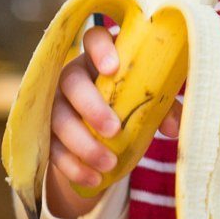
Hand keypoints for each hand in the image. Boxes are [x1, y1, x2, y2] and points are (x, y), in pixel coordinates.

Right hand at [44, 26, 180, 218]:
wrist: (105, 131)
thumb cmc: (132, 101)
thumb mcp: (149, 100)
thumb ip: (164, 107)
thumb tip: (172, 128)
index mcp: (100, 56)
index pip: (94, 38)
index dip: (100, 49)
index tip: (113, 68)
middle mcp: (72, 74)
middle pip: (71, 81)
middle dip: (91, 106)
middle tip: (114, 130)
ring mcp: (55, 102)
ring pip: (58, 118)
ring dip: (83, 143)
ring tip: (108, 164)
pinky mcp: (47, 131)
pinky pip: (53, 148)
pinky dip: (72, 166)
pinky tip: (93, 179)